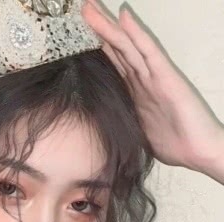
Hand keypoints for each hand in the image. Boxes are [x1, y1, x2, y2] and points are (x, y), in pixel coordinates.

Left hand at [82, 1, 223, 179]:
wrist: (198, 152)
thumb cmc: (172, 145)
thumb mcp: (138, 133)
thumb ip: (124, 124)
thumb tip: (106, 130)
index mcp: (134, 93)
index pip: (113, 65)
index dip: (97, 48)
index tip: (78, 35)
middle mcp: (141, 81)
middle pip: (117, 50)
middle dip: (99, 30)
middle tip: (83, 9)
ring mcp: (153, 77)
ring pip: (127, 47)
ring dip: (108, 27)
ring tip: (90, 8)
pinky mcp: (166, 79)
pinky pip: (148, 53)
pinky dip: (136, 35)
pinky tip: (124, 17)